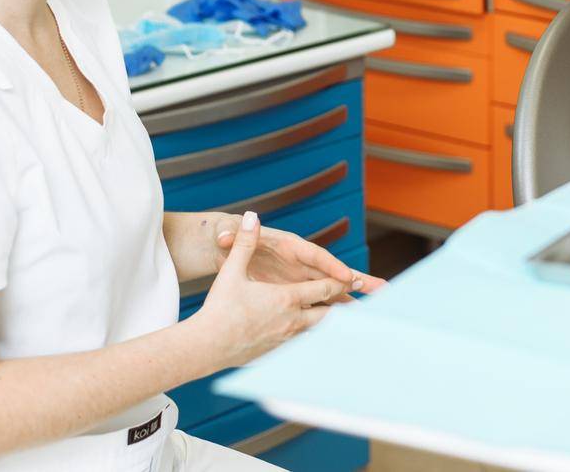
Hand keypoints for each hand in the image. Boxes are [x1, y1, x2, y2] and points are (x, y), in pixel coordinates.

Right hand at [192, 211, 352, 369]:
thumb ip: (245, 242)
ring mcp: (285, 339)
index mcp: (286, 299)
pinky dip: (313, 339)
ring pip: (317, 331)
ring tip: (350, 324)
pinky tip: (317, 341)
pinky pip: (301, 344)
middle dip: (346, 307)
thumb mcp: (232, 271)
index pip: (323, 289)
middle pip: (329, 314)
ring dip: (333, 325)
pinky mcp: (275, 353)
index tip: (358, 278)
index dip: (341, 282)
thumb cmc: (218, 309)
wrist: (204, 347)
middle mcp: (292, 320)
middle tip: (365, 305)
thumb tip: (251, 216)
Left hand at [211, 216, 385, 302]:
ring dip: (349, 298)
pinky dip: (330, 311)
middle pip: (332, 272)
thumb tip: (225, 234)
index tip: (347, 276)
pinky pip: (315, 301)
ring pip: (328, 289)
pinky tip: (344, 325)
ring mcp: (297, 276)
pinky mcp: (291, 289)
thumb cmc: (228, 237)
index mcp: (288, 246)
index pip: (315, 256)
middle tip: (382, 289)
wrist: (223, 244)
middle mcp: (298, 261)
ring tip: (373, 309)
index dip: (332, 266)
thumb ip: (232, 235)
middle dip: (356, 280)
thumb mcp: (229, 235)